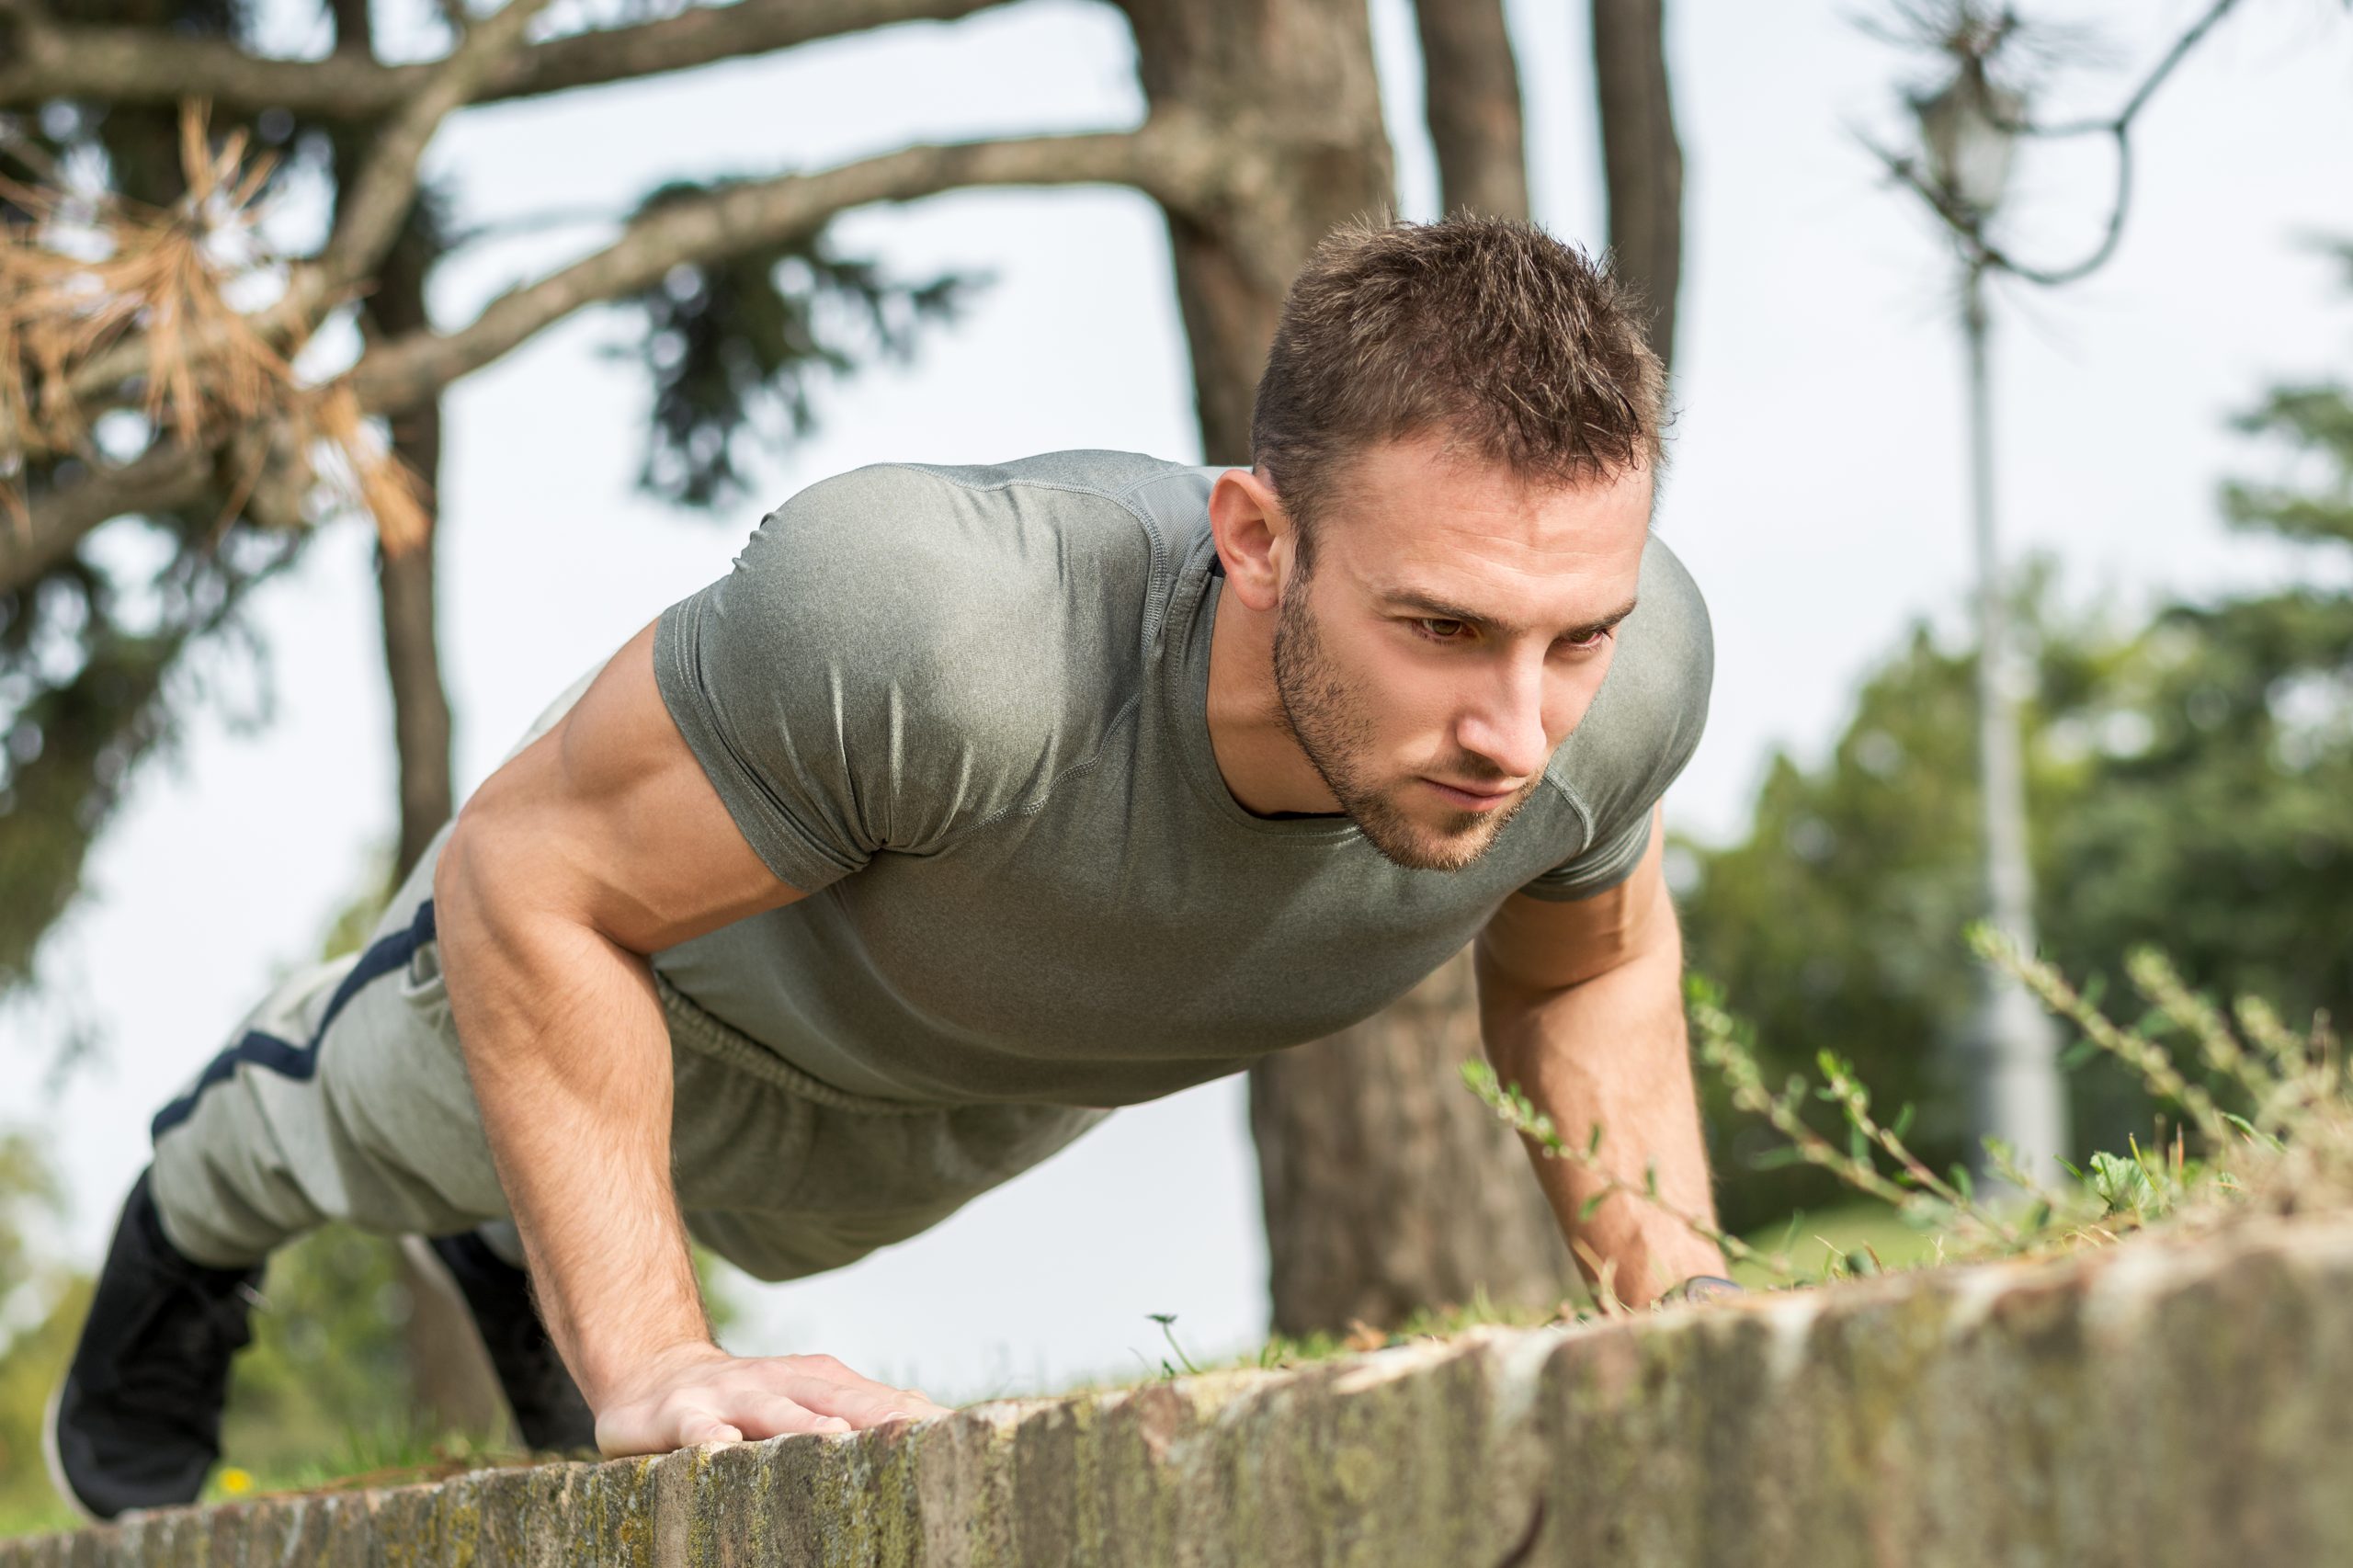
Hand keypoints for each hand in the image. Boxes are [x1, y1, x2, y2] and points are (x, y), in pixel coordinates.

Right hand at [590, 1342, 950, 1455]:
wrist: (656, 1375)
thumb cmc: (747, 1399)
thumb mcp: (804, 1398)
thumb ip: (858, 1405)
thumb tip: (927, 1413)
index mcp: (817, 1382)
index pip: (873, 1398)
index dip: (912, 1415)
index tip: (956, 1431)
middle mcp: (780, 1381)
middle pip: (834, 1397)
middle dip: (875, 1413)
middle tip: (915, 1432)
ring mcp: (731, 1396)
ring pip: (772, 1409)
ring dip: (802, 1421)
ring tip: (835, 1436)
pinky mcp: (681, 1415)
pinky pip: (697, 1428)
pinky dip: (710, 1438)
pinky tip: (723, 1449)